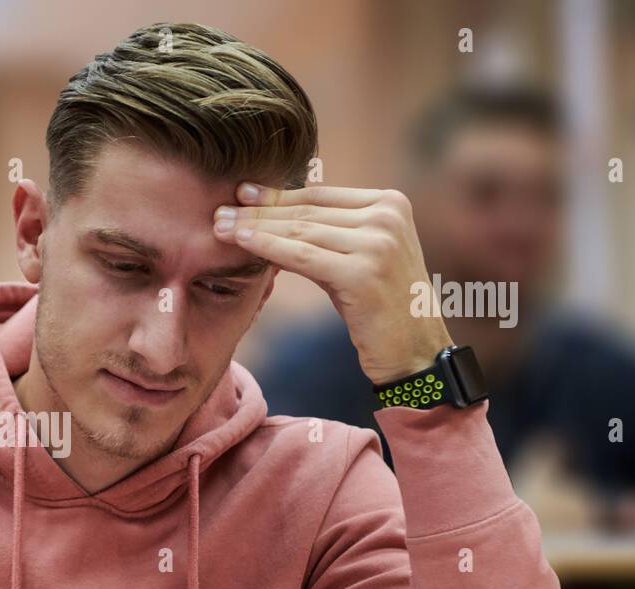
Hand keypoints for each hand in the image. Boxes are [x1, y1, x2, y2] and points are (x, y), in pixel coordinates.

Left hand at [214, 182, 453, 384]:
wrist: (414, 350)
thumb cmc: (380, 306)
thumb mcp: (358, 257)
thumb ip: (329, 233)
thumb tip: (272, 216)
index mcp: (390, 203)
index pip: (321, 195)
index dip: (278, 194)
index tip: (242, 192)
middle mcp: (387, 216)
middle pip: (308, 210)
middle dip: (259, 209)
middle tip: (220, 208)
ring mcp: (378, 243)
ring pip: (301, 230)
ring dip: (255, 227)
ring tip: (220, 226)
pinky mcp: (363, 273)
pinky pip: (302, 256)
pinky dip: (267, 247)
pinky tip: (240, 242)